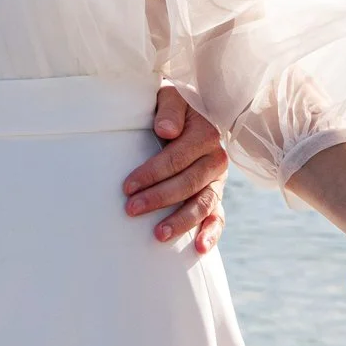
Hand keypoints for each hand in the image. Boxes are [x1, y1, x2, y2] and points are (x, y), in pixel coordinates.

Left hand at [121, 85, 227, 251]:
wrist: (191, 110)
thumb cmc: (174, 105)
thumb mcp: (170, 97)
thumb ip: (169, 110)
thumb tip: (166, 131)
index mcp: (205, 134)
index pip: (176, 158)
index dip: (152, 173)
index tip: (127, 186)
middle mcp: (216, 159)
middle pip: (188, 183)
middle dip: (158, 198)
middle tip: (130, 209)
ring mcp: (218, 180)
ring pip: (203, 204)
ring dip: (181, 221)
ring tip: (158, 235)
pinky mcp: (216, 194)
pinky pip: (218, 217)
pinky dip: (212, 233)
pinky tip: (200, 249)